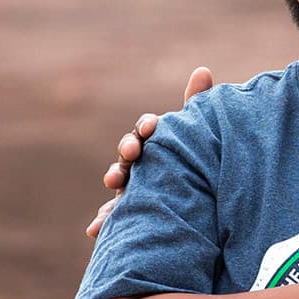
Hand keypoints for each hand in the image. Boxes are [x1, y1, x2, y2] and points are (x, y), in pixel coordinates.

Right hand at [88, 66, 216, 237]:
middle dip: (128, 149)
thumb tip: (202, 69)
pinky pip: (114, 218)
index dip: (146, 128)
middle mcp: (142, 164)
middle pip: (129, 152)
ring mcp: (134, 188)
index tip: (151, 128)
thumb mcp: (197, 138)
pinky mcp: (131, 215)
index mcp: (157, 143)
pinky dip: (103, 222)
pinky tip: (95, 229)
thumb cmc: (196, 164)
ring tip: (115, 181)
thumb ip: (196, 105)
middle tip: (133, 152)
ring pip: (120, 181)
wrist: (203, 211)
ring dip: (115, 177)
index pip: (146, 130)